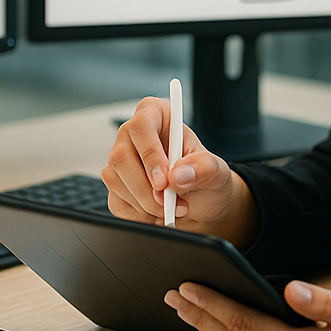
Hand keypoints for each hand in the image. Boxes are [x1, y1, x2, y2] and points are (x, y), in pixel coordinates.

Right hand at [102, 97, 260, 246]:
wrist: (201, 204)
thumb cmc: (205, 177)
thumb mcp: (215, 171)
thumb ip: (203, 168)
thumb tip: (178, 174)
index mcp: (156, 116)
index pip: (142, 125)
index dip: (150, 153)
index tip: (164, 181)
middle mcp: (133, 135)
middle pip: (121, 157)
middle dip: (146, 188)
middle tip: (169, 203)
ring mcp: (120, 160)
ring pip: (115, 180)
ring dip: (146, 204)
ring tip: (172, 207)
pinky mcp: (116, 185)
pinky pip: (117, 202)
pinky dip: (139, 215)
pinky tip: (157, 212)